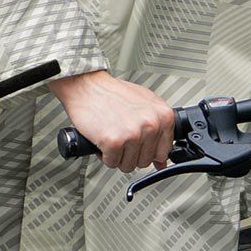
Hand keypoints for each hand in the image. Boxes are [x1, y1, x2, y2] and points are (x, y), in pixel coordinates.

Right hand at [47, 69, 176, 171]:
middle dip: (130, 154)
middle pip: (145, 161)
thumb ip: (158, 129)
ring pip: (128, 165)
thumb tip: (161, 160)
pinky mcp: (114, 142)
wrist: (87, 86)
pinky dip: (104, 155)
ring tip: (113, 136)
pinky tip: (103, 139)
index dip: (148, 151)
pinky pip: (112, 163)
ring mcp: (133, 134)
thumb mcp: (145, 105)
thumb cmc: (113, 93)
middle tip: (121, 138)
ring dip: (117, 156)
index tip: (140, 147)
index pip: (163, 152)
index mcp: (163, 116)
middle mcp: (151, 124)